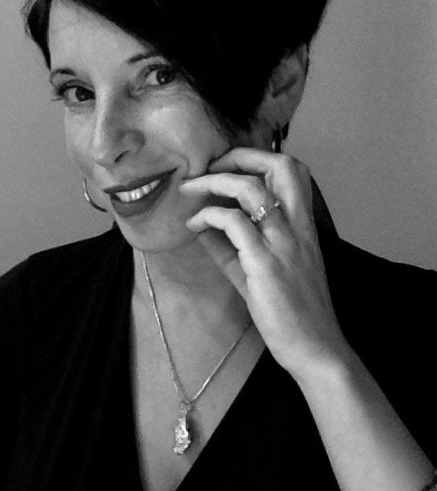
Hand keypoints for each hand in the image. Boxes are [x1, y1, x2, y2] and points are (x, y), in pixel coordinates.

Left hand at [179, 147, 351, 380]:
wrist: (314, 349)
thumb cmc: (291, 310)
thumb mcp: (257, 271)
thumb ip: (230, 245)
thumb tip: (199, 224)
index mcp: (302, 225)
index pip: (292, 170)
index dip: (256, 157)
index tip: (224, 166)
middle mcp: (298, 227)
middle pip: (282, 165)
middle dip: (240, 155)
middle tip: (209, 167)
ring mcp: (283, 243)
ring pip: (251, 189)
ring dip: (214, 181)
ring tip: (190, 189)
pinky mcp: (264, 264)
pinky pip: (233, 223)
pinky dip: (208, 215)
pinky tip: (194, 224)